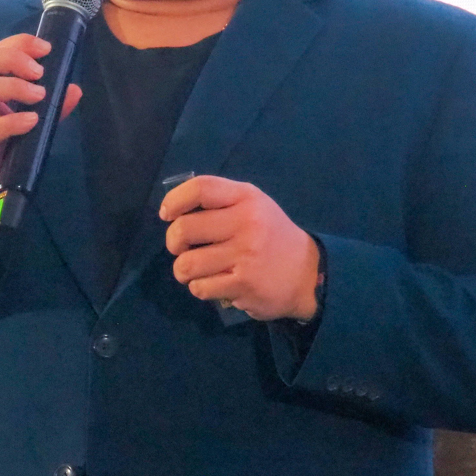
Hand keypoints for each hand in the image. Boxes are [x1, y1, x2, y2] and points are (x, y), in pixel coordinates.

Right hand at [0, 33, 81, 237]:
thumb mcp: (18, 127)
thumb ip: (44, 108)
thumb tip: (73, 89)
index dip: (15, 44)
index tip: (45, 47)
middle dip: (11, 59)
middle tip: (40, 71)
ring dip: (11, 86)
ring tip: (40, 95)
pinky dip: (9, 122)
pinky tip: (30, 122)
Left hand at [159, 176, 320, 321]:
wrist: (309, 274)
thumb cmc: (271, 235)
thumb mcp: (254, 205)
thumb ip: (220, 201)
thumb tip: (173, 209)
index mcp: (246, 198)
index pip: (201, 188)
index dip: (174, 200)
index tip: (167, 214)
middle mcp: (247, 223)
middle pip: (184, 228)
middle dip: (173, 242)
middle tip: (181, 247)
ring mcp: (245, 256)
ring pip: (187, 264)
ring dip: (184, 270)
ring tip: (196, 269)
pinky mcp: (244, 285)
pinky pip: (200, 288)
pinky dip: (200, 287)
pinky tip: (215, 283)